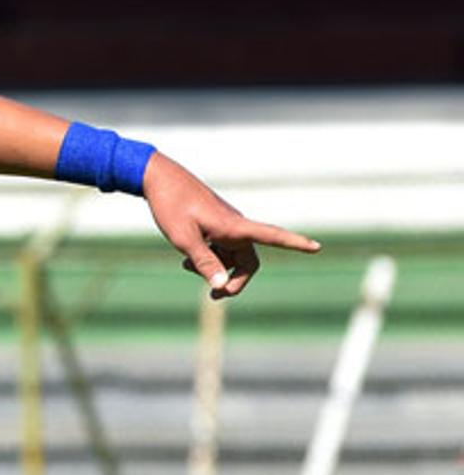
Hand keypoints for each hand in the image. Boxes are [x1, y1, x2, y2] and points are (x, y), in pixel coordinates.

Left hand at [141, 153, 319, 298]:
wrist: (157, 178)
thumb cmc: (171, 206)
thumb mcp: (184, 239)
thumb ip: (203, 263)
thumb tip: (220, 286)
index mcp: (235, 226)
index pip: (273, 236)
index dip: (295, 243)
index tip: (316, 247)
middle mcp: (235, 225)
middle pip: (248, 261)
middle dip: (235, 280)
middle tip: (214, 296)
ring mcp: (225, 225)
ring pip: (230, 256)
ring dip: (215, 268)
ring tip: (186, 266)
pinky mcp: (214, 224)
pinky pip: (219, 247)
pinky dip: (208, 257)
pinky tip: (185, 259)